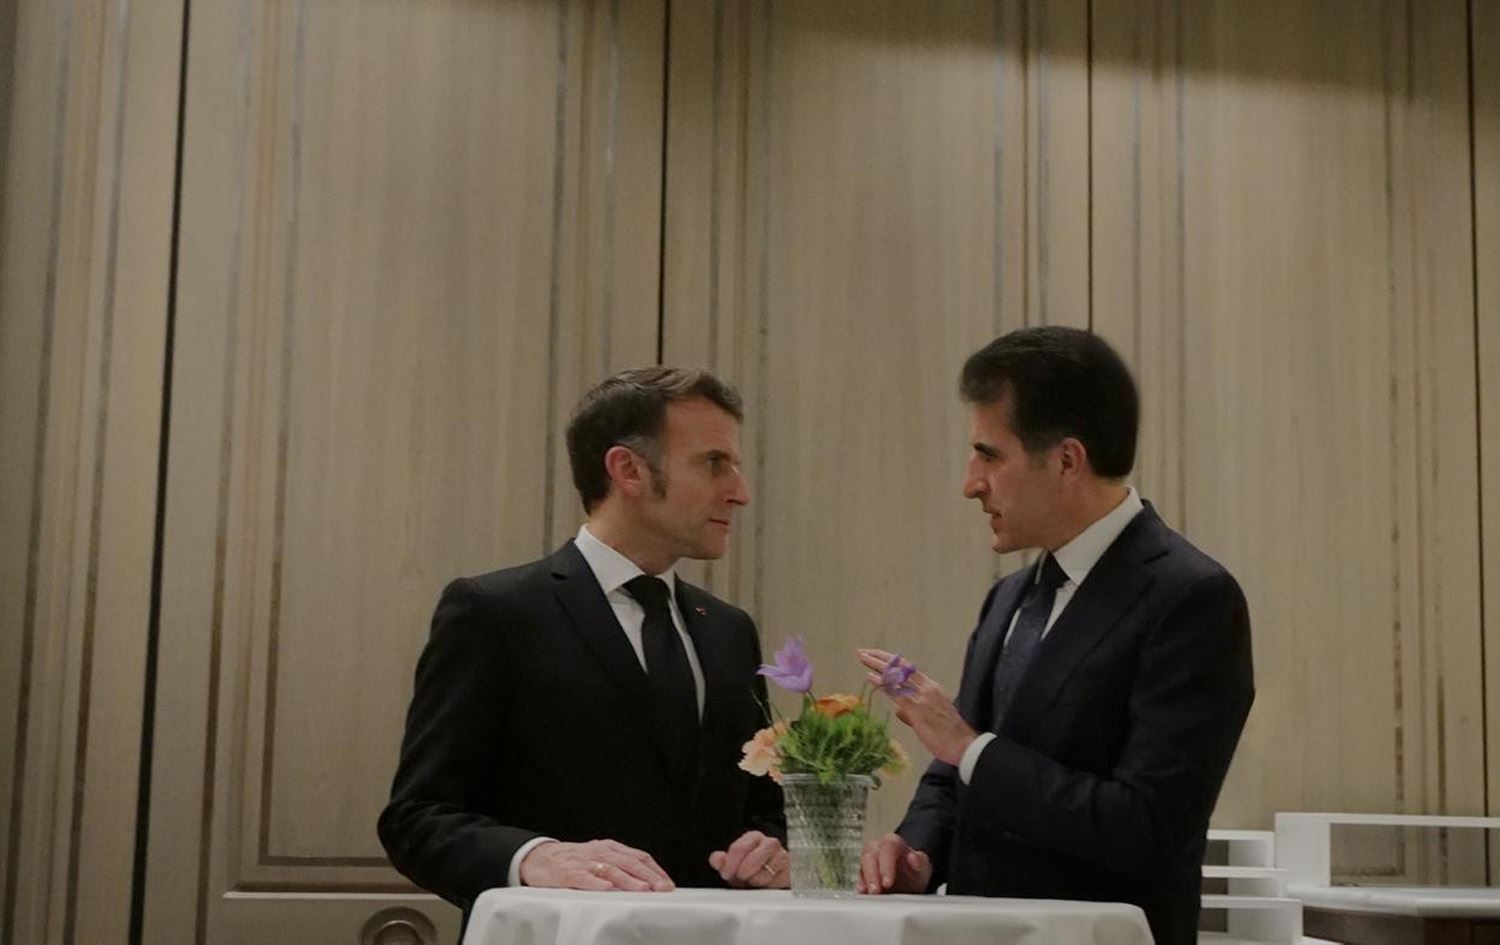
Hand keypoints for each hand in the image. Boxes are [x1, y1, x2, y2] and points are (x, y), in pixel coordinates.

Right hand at [519, 839, 674, 890]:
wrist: (539, 857)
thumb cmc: (573, 860)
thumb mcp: (600, 857)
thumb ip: (620, 866)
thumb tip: (647, 882)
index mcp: (610, 848)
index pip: (639, 857)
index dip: (655, 870)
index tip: (668, 883)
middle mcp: (600, 853)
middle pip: (629, 863)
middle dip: (648, 876)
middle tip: (662, 888)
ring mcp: (584, 862)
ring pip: (610, 870)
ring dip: (629, 880)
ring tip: (643, 888)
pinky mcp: (568, 873)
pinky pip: (584, 878)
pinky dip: (597, 883)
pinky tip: (607, 888)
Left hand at [708, 830, 788, 887]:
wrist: (775, 880)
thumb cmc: (754, 871)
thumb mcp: (735, 867)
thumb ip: (723, 862)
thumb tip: (716, 859)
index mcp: (753, 837)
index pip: (738, 849)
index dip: (730, 864)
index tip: (727, 874)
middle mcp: (769, 843)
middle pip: (751, 861)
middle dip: (743, 874)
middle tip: (742, 878)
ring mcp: (782, 855)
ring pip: (763, 873)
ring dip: (756, 881)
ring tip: (755, 880)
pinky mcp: (790, 870)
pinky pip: (776, 881)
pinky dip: (769, 885)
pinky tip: (767, 883)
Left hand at [858, 648, 976, 765]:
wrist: (964, 745)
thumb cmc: (949, 735)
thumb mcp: (931, 717)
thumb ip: (912, 712)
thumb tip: (899, 711)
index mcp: (931, 688)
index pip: (908, 669)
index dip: (891, 661)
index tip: (877, 656)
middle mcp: (926, 688)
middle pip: (900, 667)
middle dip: (880, 658)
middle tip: (863, 651)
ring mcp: (922, 697)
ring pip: (897, 675)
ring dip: (877, 665)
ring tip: (863, 657)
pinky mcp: (917, 709)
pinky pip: (896, 692)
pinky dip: (883, 683)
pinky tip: (871, 677)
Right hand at [858, 832, 931, 894]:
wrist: (910, 878)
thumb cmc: (914, 870)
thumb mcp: (923, 865)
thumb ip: (919, 861)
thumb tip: (913, 858)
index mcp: (893, 843)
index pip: (887, 847)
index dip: (886, 865)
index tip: (887, 882)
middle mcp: (878, 848)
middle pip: (870, 856)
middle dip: (872, 875)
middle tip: (876, 891)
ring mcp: (869, 860)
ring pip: (862, 866)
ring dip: (865, 881)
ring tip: (870, 895)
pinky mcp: (864, 874)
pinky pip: (859, 878)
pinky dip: (861, 886)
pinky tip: (863, 894)